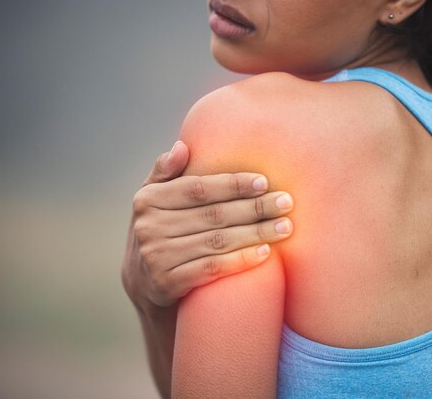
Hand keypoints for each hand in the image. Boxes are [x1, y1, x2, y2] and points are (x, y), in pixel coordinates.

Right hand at [121, 141, 293, 314]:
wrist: (144, 284)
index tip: (264, 182)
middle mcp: (149, 227)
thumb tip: (182, 147)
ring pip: (217, 241)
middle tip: (286, 203)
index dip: (232, 184)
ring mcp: (157, 257)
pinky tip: (266, 253)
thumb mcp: (154, 200)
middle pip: (213, 214)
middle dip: (254, 208)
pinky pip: (212, 268)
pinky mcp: (168, 284)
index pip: (197, 188)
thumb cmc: (161, 230)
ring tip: (285, 227)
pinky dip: (241, 260)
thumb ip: (166, 172)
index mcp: (148, 199)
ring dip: (256, 233)